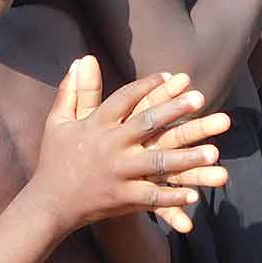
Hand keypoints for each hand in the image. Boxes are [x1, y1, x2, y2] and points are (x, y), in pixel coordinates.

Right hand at [30, 57, 228, 233]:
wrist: (48, 203)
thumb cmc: (55, 160)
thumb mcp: (58, 122)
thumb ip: (72, 91)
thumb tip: (81, 59)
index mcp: (95, 125)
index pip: (125, 98)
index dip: (148, 86)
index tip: (172, 76)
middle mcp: (108, 146)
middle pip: (146, 123)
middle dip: (174, 110)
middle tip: (199, 97)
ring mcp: (116, 173)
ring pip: (157, 161)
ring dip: (186, 158)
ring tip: (213, 152)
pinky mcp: (121, 197)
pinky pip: (152, 196)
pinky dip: (173, 197)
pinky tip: (194, 195)